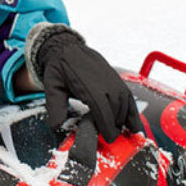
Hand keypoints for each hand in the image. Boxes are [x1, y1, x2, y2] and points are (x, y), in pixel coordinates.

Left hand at [29, 26, 143, 142]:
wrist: (66, 48)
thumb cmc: (60, 68)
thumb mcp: (52, 87)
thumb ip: (55, 107)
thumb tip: (57, 126)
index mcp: (87, 84)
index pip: (102, 108)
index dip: (107, 125)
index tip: (108, 137)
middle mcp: (103, 80)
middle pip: (115, 107)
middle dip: (115, 125)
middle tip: (110, 137)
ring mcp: (111, 78)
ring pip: (124, 102)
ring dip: (124, 118)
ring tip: (118, 130)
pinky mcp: (116, 78)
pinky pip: (128, 95)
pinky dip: (132, 110)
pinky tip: (133, 123)